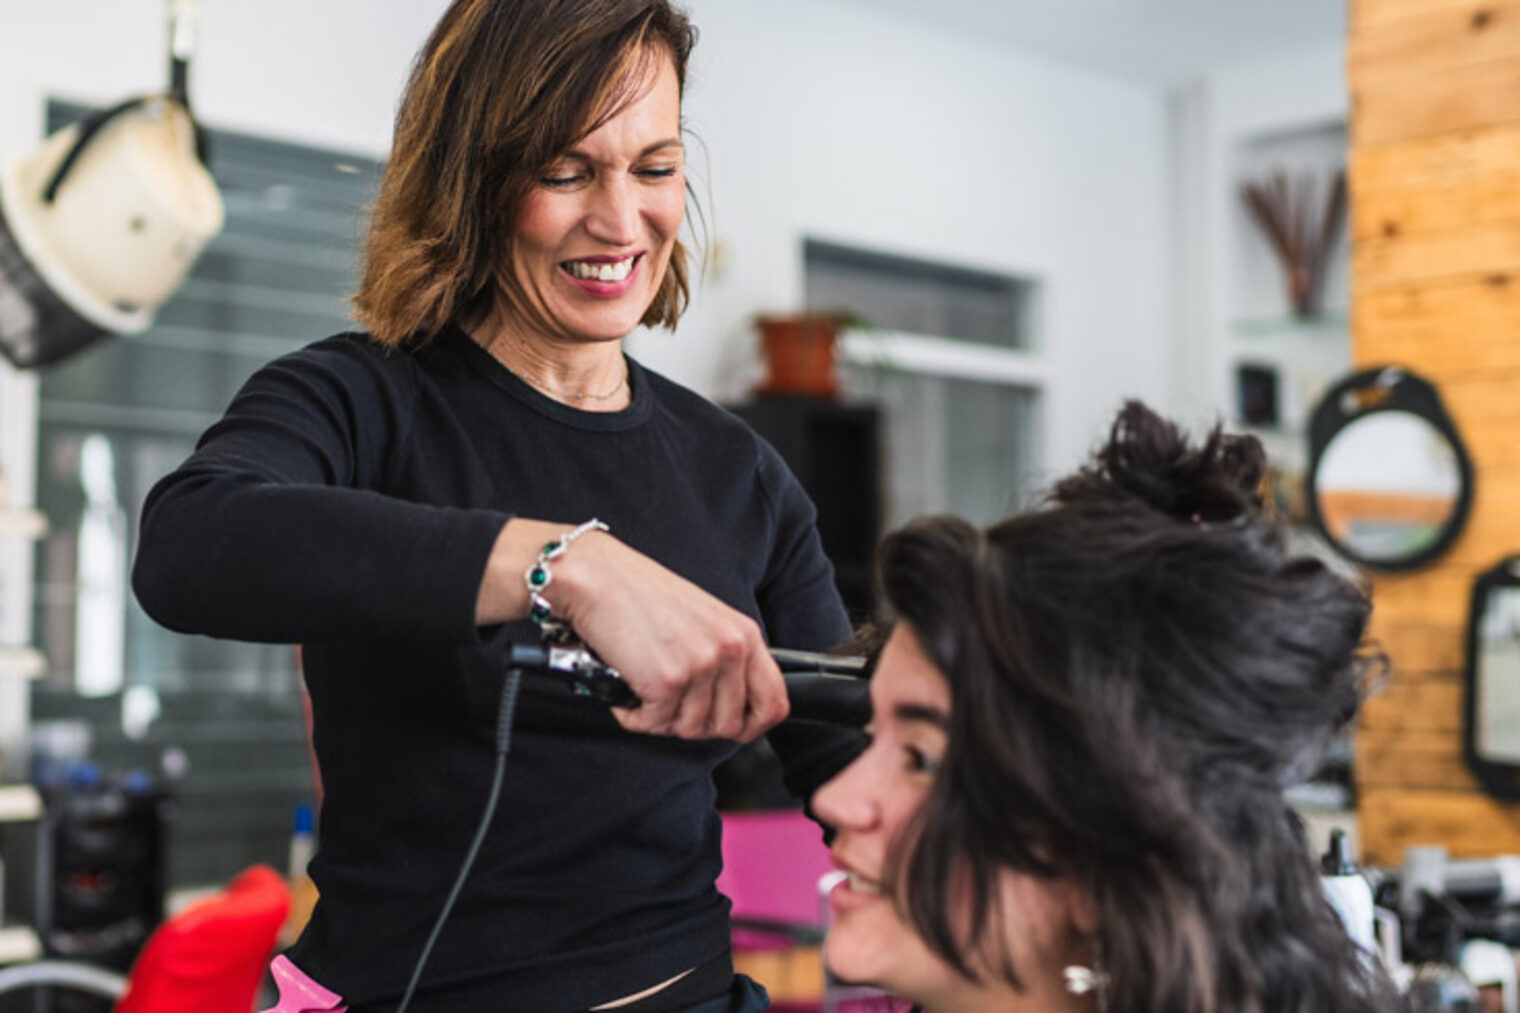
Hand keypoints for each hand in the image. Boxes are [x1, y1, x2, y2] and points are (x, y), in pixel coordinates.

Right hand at [476, 520, 788, 740]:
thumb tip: (729, 705)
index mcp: (744, 634)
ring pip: (689, 729)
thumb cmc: (639, 594)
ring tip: (643, 685)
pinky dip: (632, 714)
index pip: (774, 702)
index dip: (753, 726)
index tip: (733, 729)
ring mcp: (701, 666)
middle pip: (729, 725)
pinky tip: (626, 685)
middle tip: (668, 701)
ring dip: (660, 717)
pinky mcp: (667, 681)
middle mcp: (729, 650)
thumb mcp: (703, 619)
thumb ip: (724, 657)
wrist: (597, 577)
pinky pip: (653, 724)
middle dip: (693, 722)